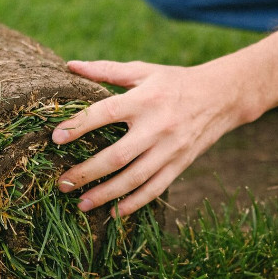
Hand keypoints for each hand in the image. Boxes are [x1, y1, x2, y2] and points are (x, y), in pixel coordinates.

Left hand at [52, 59, 250, 216]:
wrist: (222, 96)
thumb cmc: (174, 81)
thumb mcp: (143, 71)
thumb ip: (106, 70)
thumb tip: (71, 65)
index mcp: (144, 99)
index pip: (105, 113)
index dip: (79, 125)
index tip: (55, 138)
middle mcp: (157, 126)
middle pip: (116, 155)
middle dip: (86, 172)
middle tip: (62, 183)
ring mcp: (170, 149)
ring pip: (134, 178)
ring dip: (106, 194)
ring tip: (82, 203)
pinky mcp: (180, 164)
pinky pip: (155, 189)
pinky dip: (134, 203)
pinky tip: (114, 212)